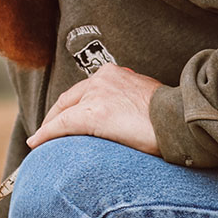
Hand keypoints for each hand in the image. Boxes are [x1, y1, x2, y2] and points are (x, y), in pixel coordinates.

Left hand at [27, 66, 162, 153]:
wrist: (181, 121)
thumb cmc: (171, 118)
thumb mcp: (146, 102)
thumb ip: (129, 104)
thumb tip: (124, 119)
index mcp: (116, 74)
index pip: (85, 90)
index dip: (72, 106)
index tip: (67, 118)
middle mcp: (103, 79)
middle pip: (69, 98)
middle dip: (56, 115)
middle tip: (48, 132)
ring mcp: (96, 95)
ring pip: (63, 112)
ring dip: (50, 127)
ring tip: (41, 141)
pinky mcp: (92, 114)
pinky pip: (60, 125)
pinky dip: (46, 134)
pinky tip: (36, 143)